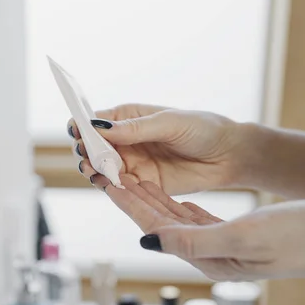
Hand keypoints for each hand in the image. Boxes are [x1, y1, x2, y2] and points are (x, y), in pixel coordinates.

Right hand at [67, 104, 244, 194]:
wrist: (228, 155)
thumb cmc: (201, 129)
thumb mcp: (168, 123)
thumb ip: (135, 128)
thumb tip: (100, 128)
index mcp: (128, 118)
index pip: (95, 121)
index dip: (81, 127)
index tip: (76, 133)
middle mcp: (126, 140)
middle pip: (93, 147)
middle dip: (85, 152)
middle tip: (86, 158)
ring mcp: (132, 163)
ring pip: (102, 169)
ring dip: (94, 171)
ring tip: (93, 172)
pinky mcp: (142, 184)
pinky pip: (120, 186)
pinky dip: (111, 187)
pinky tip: (108, 185)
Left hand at [102, 174, 304, 279]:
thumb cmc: (301, 238)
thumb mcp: (244, 238)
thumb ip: (194, 240)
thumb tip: (148, 241)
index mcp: (207, 256)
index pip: (154, 226)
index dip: (128, 202)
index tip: (107, 181)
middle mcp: (208, 252)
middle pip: (158, 220)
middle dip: (131, 196)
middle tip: (109, 173)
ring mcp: (220, 243)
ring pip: (172, 217)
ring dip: (149, 196)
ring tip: (129, 177)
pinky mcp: (233, 232)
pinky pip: (193, 216)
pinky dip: (175, 203)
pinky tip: (167, 196)